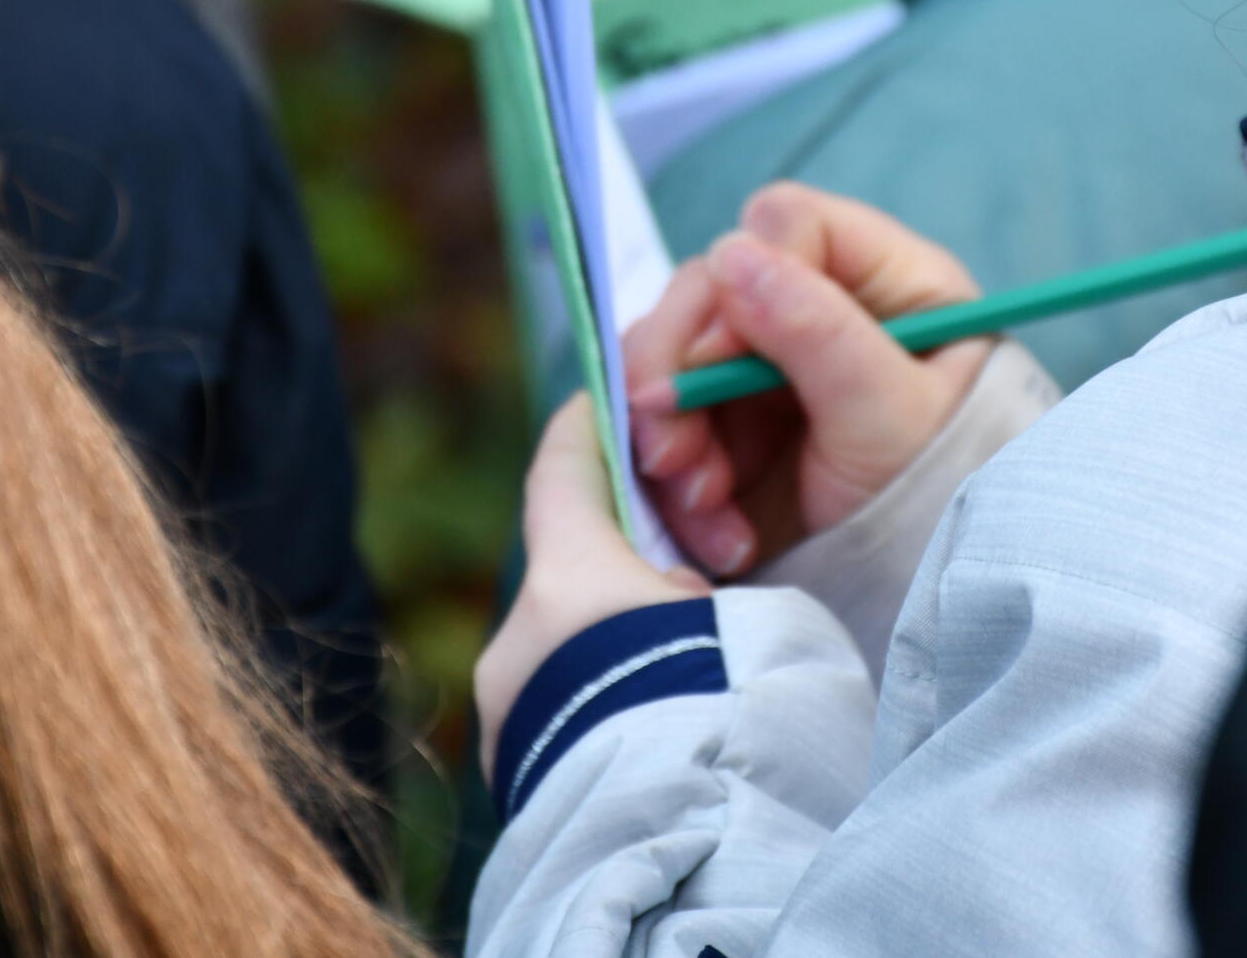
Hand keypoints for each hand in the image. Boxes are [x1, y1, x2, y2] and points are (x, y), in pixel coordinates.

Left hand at [474, 396, 708, 780]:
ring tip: (683, 692)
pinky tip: (656, 746)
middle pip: (568, 581)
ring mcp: (506, 716)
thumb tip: (671, 601)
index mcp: (567, 579)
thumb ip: (693, 593)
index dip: (582, 434)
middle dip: (620, 586)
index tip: (592, 404)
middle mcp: (516, 642)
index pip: (562, 474)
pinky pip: (562, 721)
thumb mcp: (740, 623)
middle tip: (690, 602)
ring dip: (612, 662)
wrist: (678, 843)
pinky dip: (601, 717)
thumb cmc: (716, 710)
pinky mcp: (515, 779)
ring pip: (564, 660)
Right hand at [624, 183, 990, 577]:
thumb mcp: (890, 417)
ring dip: (670, 435)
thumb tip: (733, 254)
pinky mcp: (733, 432)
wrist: (931, 610)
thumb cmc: (942, 499)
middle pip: (709, 288)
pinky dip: (678, 484)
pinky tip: (722, 536)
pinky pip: (667, 428)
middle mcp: (819, 313)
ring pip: (672, 360)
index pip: (789, 226)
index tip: (713, 356)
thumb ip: (817, 331)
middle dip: (677, 370)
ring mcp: (768, 373)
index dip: (742, 276)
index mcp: (886, 283)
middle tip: (668, 448)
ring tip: (704, 504)